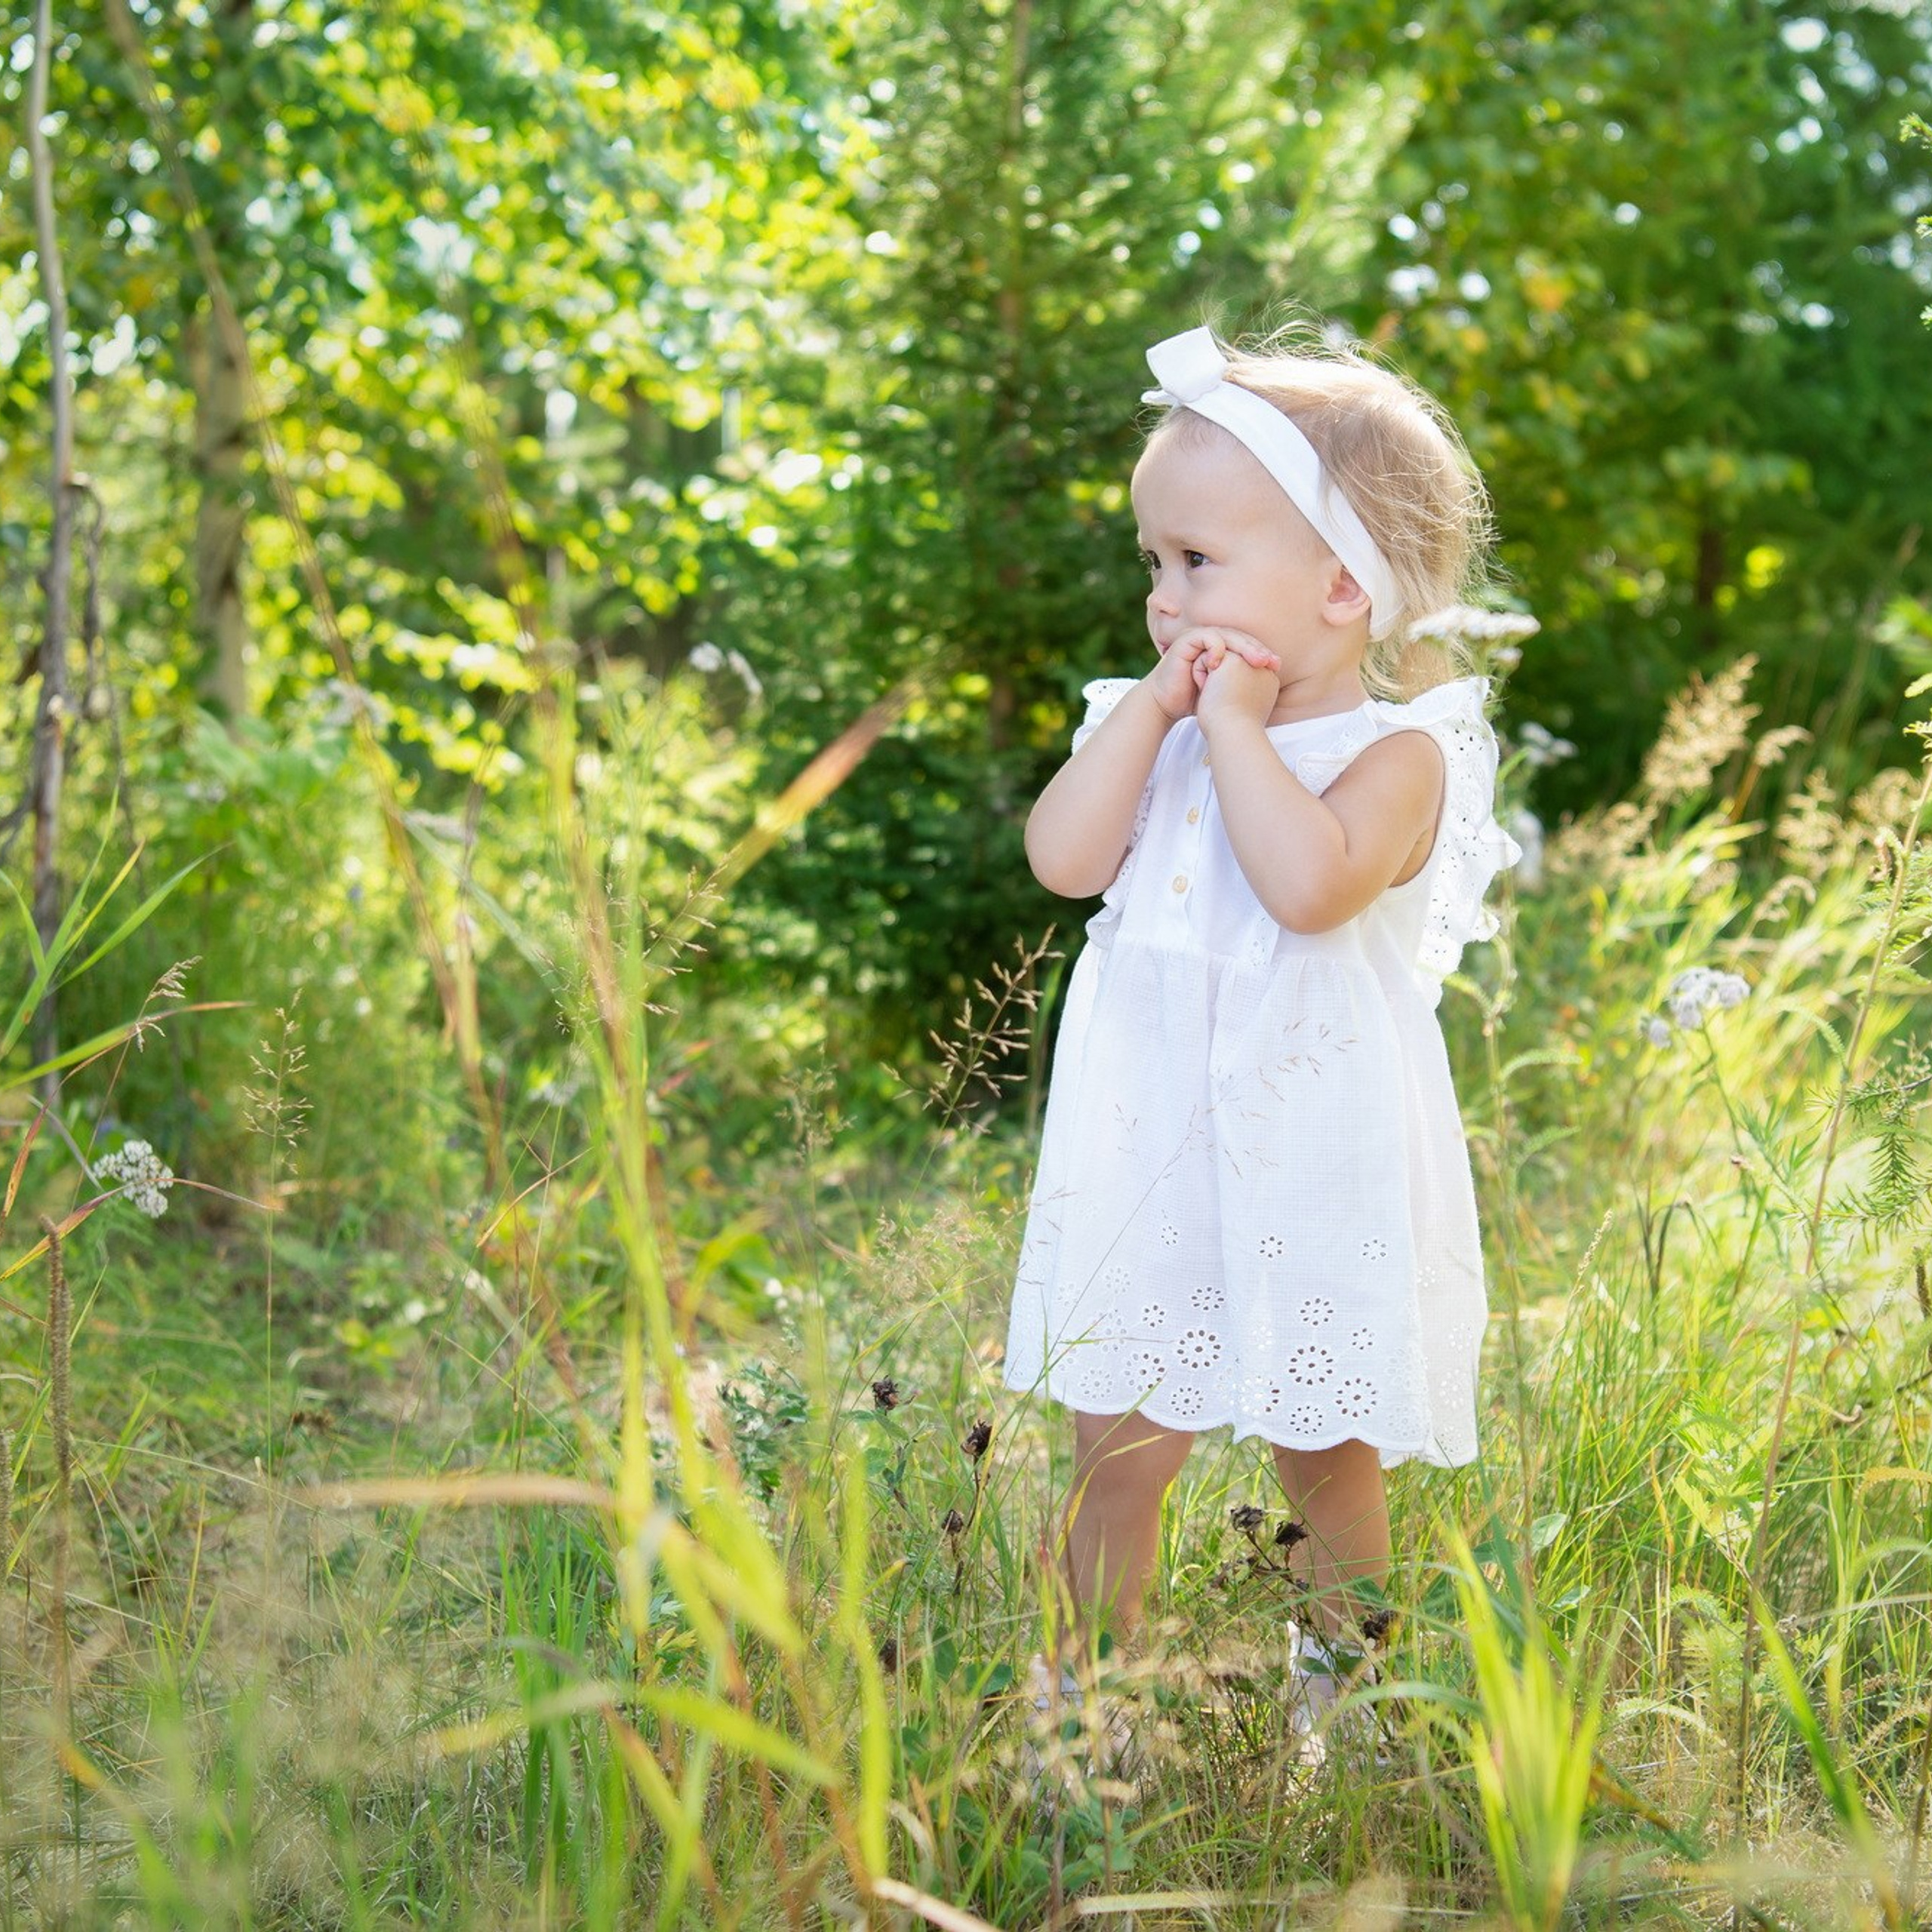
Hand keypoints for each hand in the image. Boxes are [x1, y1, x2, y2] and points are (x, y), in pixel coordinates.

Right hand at [1144, 627, 1278, 723]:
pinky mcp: (1186, 641)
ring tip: (1255, 661)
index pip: (1247, 646)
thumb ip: (1243, 682)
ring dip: (1243, 648)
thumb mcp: (1225, 690)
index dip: (1262, 654)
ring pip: (1226, 636)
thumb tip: (1273, 682)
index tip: (1277, 668)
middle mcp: (1212, 640)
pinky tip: (1222, 664)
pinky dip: (1216, 648)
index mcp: (1223, 648)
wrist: (1167, 705)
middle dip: (1256, 650)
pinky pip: (1206, 638)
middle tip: (1270, 662)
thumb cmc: (1195, 700)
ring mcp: (1198, 638)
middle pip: (1240, 638)